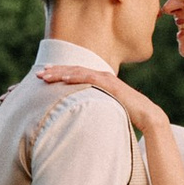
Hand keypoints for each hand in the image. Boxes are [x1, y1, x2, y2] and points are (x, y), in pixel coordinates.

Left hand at [39, 62, 167, 138]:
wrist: (146, 114)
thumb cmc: (126, 113)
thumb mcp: (105, 107)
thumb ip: (92, 106)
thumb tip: (79, 114)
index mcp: (98, 80)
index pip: (74, 74)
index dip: (58, 73)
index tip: (43, 75)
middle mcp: (100, 75)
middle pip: (72, 71)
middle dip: (54, 71)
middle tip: (37, 74)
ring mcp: (105, 78)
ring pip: (77, 72)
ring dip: (60, 73)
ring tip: (45, 75)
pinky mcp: (109, 84)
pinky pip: (89, 78)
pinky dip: (75, 77)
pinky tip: (63, 79)